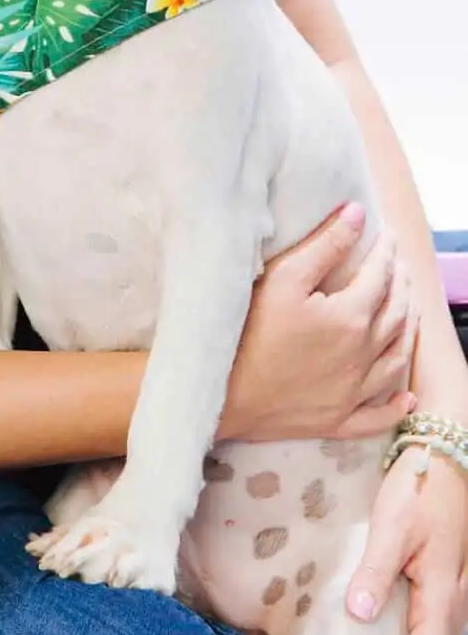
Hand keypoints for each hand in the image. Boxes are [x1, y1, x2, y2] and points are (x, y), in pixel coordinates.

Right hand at [221, 202, 417, 440]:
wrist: (227, 392)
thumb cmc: (250, 330)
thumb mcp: (284, 277)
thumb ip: (325, 244)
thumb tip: (358, 214)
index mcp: (351, 317)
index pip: (380, 276)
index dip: (386, 252)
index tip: (388, 236)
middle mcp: (362, 354)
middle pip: (396, 314)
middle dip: (401, 285)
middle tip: (400, 266)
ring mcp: (353, 392)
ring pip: (395, 359)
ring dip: (407, 331)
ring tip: (408, 312)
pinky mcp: (339, 420)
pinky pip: (378, 416)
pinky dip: (395, 407)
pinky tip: (405, 398)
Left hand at [347, 448, 467, 634]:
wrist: (447, 455)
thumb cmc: (419, 489)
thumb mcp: (391, 526)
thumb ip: (376, 572)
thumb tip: (359, 615)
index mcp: (443, 595)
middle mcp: (458, 601)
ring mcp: (459, 590)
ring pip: (438, 633)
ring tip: (368, 634)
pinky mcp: (452, 579)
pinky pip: (437, 616)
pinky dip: (415, 623)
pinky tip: (385, 613)